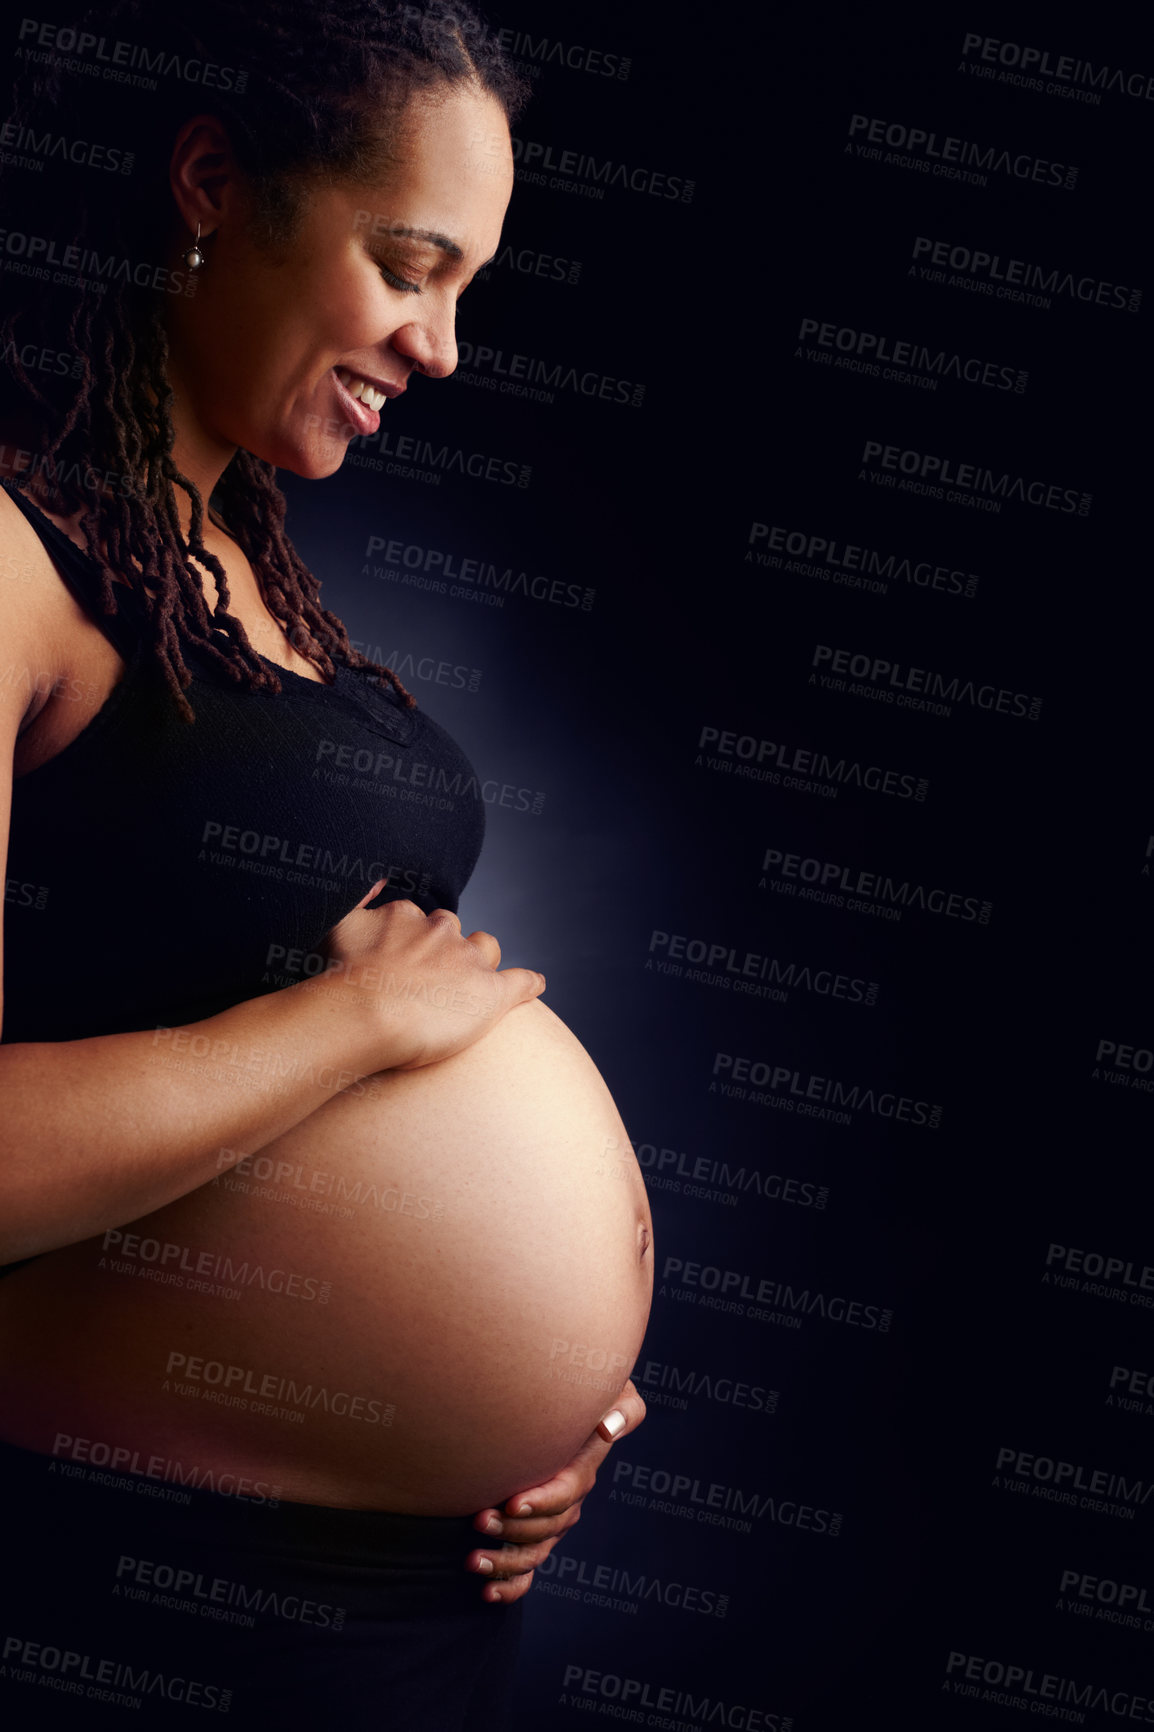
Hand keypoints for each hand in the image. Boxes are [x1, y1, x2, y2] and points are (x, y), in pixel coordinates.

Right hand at [313, 879, 545, 1071]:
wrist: (366, 1013)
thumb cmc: (341, 976)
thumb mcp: (335, 924)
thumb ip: (354, 897)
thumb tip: (375, 877)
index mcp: (407, 917)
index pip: (415, 919)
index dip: (409, 938)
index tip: (398, 959)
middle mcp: (442, 932)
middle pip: (452, 930)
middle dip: (445, 947)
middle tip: (428, 978)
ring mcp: (469, 961)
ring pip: (486, 948)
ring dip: (481, 960)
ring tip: (470, 982)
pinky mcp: (492, 993)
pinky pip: (521, 981)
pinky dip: (528, 983)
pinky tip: (534, 985)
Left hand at [465, 1381, 647, 1601]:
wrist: (565, 1405)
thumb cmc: (589, 1392)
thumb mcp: (616, 1394)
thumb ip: (622, 1409)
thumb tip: (607, 1428)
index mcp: (582, 1469)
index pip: (567, 1492)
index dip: (542, 1501)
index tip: (512, 1501)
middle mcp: (568, 1501)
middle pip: (547, 1528)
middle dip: (512, 1529)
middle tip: (479, 1519)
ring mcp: (551, 1521)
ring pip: (533, 1552)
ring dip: (504, 1562)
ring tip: (472, 1561)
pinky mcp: (533, 1532)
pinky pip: (528, 1568)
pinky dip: (510, 1585)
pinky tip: (487, 1593)